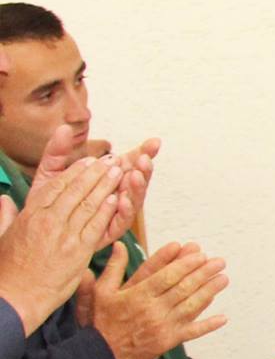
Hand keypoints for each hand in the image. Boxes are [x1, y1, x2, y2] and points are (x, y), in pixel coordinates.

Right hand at [0, 157, 130, 331]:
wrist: (16, 297)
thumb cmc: (9, 269)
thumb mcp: (3, 237)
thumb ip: (6, 216)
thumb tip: (4, 199)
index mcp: (30, 215)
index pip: (57, 186)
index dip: (75, 171)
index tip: (88, 161)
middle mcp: (48, 221)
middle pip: (76, 190)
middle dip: (95, 172)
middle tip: (111, 160)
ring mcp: (64, 236)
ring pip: (88, 204)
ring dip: (106, 186)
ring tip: (119, 172)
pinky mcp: (78, 251)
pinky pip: (96, 225)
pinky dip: (107, 210)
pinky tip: (117, 198)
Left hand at [37, 128, 158, 239]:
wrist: (36, 232)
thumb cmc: (47, 201)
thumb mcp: (50, 172)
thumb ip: (58, 151)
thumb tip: (64, 127)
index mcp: (107, 178)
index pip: (130, 162)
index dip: (143, 152)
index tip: (154, 142)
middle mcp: (116, 194)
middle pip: (138, 180)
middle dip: (144, 169)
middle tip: (144, 159)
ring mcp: (114, 212)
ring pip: (134, 200)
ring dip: (138, 188)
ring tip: (136, 175)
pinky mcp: (108, 230)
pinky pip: (121, 220)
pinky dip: (124, 209)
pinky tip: (122, 198)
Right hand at [81, 241, 228, 358]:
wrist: (101, 357)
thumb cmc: (101, 322)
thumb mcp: (101, 293)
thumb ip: (113, 268)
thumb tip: (119, 244)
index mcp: (137, 295)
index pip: (166, 276)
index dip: (185, 264)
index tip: (200, 254)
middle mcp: (153, 309)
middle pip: (183, 288)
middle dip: (203, 273)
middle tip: (219, 262)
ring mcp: (163, 326)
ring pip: (190, 306)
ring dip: (209, 292)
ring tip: (223, 279)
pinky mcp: (168, 341)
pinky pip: (192, 332)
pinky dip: (208, 325)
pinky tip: (223, 318)